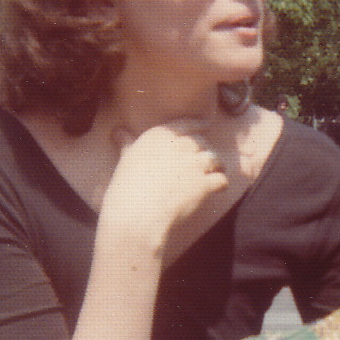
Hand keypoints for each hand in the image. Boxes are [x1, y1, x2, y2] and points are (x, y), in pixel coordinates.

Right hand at [100, 121, 228, 259]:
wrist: (135, 216)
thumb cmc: (126, 190)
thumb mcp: (125, 160)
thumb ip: (127, 143)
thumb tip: (118, 131)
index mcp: (161, 135)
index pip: (188, 123)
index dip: (199, 125)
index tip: (206, 126)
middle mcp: (181, 145)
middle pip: (203, 143)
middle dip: (206, 151)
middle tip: (205, 161)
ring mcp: (194, 164)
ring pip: (215, 159)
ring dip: (217, 167)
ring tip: (216, 172)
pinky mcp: (205, 183)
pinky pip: (221, 180)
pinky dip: (221, 185)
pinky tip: (218, 190)